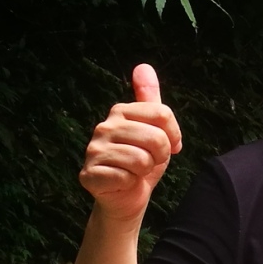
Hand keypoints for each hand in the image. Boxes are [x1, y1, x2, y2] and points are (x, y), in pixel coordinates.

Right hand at [79, 64, 183, 221]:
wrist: (127, 197)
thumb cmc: (142, 161)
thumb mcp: (154, 128)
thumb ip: (150, 98)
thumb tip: (143, 66)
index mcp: (120, 111)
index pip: (163, 114)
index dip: (173, 135)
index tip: (168, 146)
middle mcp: (104, 126)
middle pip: (155, 137)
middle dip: (160, 156)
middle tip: (149, 162)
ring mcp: (94, 150)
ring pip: (141, 159)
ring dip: (144, 171)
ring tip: (135, 171)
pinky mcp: (89, 174)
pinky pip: (126, 177)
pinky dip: (130, 183)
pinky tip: (122, 182)